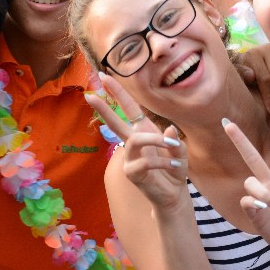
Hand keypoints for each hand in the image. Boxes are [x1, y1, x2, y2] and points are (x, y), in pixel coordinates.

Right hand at [87, 73, 187, 208]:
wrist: (174, 193)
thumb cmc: (173, 168)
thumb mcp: (179, 150)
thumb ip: (175, 140)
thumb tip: (170, 130)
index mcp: (143, 130)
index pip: (128, 108)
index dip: (117, 92)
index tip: (104, 76)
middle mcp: (133, 142)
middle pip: (115, 123)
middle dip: (103, 108)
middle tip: (89, 95)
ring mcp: (130, 158)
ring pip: (135, 140)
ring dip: (155, 140)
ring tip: (172, 146)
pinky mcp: (132, 173)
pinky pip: (146, 161)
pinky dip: (163, 161)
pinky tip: (174, 166)